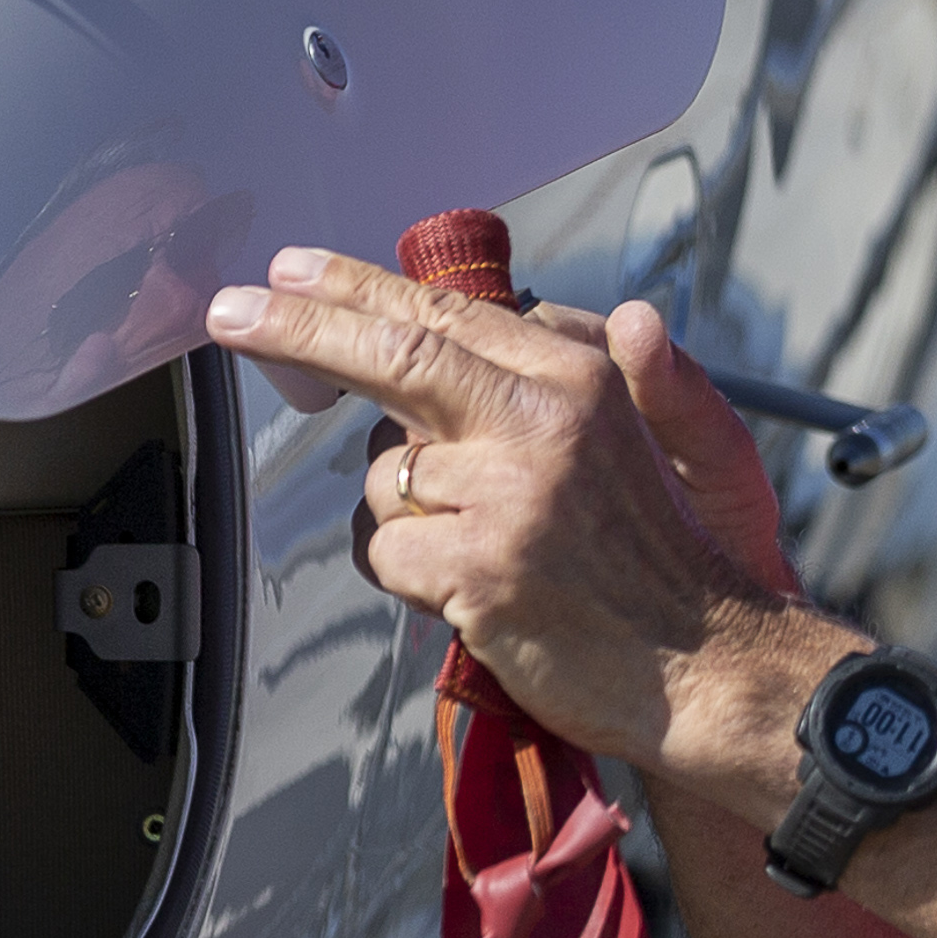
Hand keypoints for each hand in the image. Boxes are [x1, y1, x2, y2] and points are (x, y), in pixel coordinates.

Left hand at [205, 250, 788, 765]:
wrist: (706, 664)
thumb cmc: (665, 556)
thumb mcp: (644, 435)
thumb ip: (582, 369)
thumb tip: (543, 315)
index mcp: (580, 378)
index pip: (448, 316)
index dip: (358, 290)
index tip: (292, 272)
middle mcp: (543, 423)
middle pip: (394, 358)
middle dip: (298, 329)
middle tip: (230, 313)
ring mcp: (509, 497)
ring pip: (383, 478)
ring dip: (403, 515)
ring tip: (475, 547)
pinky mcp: (481, 572)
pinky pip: (387, 553)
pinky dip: (409, 575)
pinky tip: (465, 588)